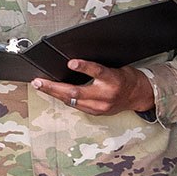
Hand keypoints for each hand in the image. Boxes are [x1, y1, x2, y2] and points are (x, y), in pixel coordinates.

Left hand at [32, 60, 153, 115]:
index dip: (84, 67)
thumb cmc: (125, 78)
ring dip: (54, 93)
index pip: (98, 71)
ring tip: (40, 86)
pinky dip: (64, 98)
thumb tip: (73, 62)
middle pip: (76, 92)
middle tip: (39, 81)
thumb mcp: (114, 68)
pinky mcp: (96, 113)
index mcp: (113, 80)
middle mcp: (106, 96)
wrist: (138, 96)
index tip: (71, 62)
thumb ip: (97, 68)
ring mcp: (100, 107)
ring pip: (72, 101)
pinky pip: (76, 105)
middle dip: (54, 87)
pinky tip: (53, 93)